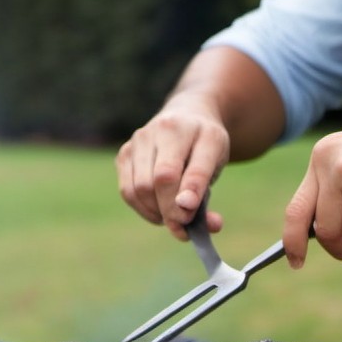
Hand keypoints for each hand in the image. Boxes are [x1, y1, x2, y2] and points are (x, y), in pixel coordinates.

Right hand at [116, 94, 229, 238]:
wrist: (187, 116)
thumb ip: (207, 192)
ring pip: (140, 188)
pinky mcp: (124, 152)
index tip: (189, 216)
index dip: (189, 194)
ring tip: (172, 216)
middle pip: (161, 179)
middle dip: (171, 210)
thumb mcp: (217, 163)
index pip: (193, 166)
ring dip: (156, 212)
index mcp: (200, 131)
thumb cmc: (204, 147)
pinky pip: (127, 190)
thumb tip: (210, 226)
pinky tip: (157, 210)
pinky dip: (143, 208)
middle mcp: (166, 129)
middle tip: (183, 225)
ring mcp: (141, 139)